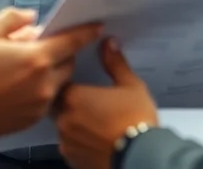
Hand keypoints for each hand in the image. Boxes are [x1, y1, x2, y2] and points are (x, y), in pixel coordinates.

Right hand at [0, 7, 101, 138]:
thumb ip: (13, 19)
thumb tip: (31, 19)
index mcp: (36, 58)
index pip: (71, 42)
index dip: (86, 32)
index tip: (96, 27)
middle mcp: (43, 84)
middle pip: (66, 63)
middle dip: (59, 53)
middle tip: (37, 47)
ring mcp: (38, 104)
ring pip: (56, 83)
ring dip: (49, 73)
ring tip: (22, 69)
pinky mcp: (29, 119)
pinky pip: (44, 100)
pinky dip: (39, 90)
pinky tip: (17, 86)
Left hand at [55, 39, 157, 168]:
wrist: (142, 158)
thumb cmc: (137, 123)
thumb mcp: (130, 86)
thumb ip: (115, 63)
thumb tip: (109, 44)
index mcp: (74, 97)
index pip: (62, 84)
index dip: (73, 84)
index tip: (85, 87)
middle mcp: (64, 120)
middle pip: (60, 106)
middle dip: (73, 104)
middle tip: (93, 105)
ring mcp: (67, 142)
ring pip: (65, 127)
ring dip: (75, 124)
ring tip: (98, 124)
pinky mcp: (72, 160)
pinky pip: (71, 146)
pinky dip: (80, 142)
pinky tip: (98, 139)